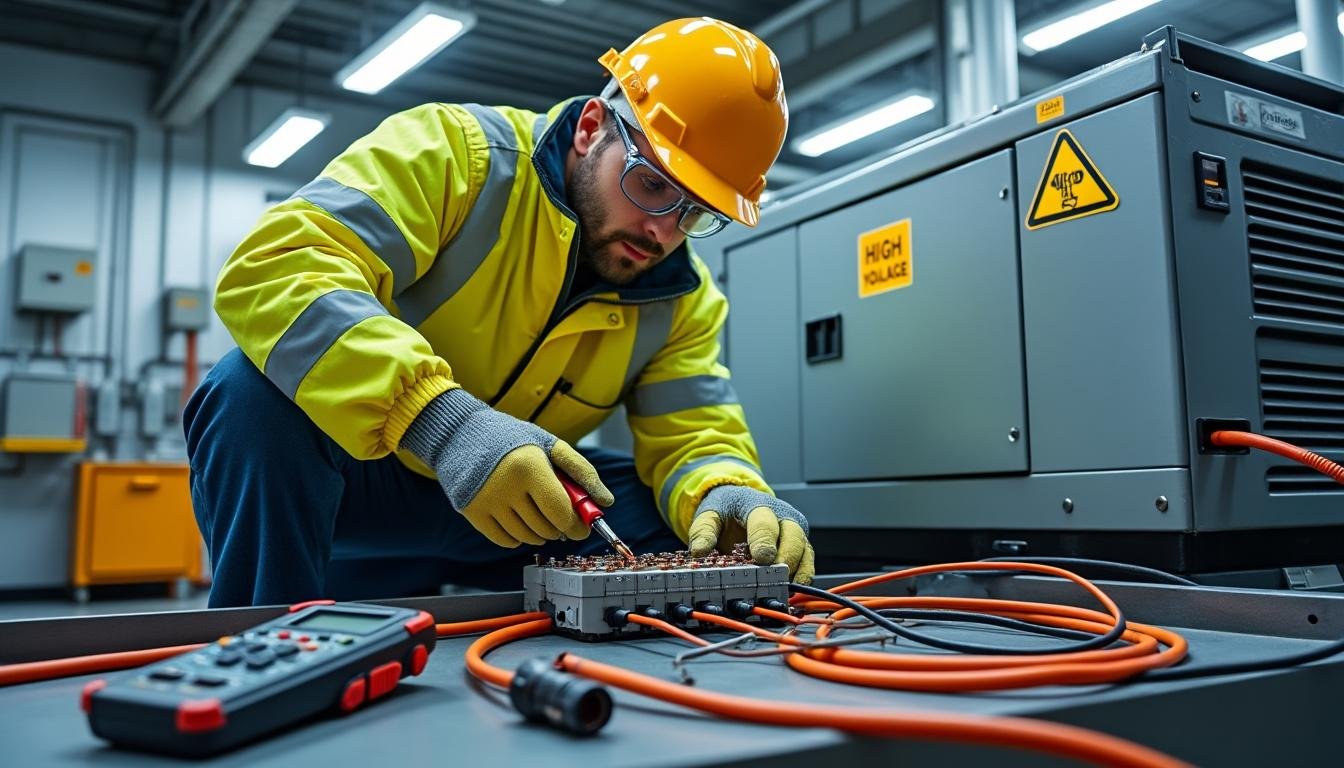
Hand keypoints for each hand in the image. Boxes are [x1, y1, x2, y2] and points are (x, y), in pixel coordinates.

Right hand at [402, 389, 612, 547]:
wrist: (463, 435)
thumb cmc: (512, 440)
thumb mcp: (549, 444)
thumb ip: (581, 471)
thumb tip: (606, 502)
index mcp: (530, 467)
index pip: (561, 512)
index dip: (577, 526)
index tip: (582, 528)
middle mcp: (507, 487)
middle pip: (546, 529)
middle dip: (559, 528)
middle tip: (559, 517)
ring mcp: (488, 503)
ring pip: (527, 538)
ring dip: (540, 533)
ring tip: (538, 514)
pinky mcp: (473, 513)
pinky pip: (506, 541)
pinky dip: (518, 537)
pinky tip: (518, 518)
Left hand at [687, 485, 814, 582]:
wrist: (739, 502)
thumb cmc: (726, 509)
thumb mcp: (709, 514)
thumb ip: (703, 531)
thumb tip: (699, 551)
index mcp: (759, 505)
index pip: (765, 522)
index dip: (764, 541)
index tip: (762, 558)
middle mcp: (783, 516)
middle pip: (793, 536)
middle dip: (786, 558)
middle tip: (774, 577)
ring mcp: (795, 532)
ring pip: (805, 551)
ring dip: (797, 572)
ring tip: (783, 589)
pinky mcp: (801, 547)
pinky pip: (808, 563)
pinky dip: (801, 578)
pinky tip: (790, 591)